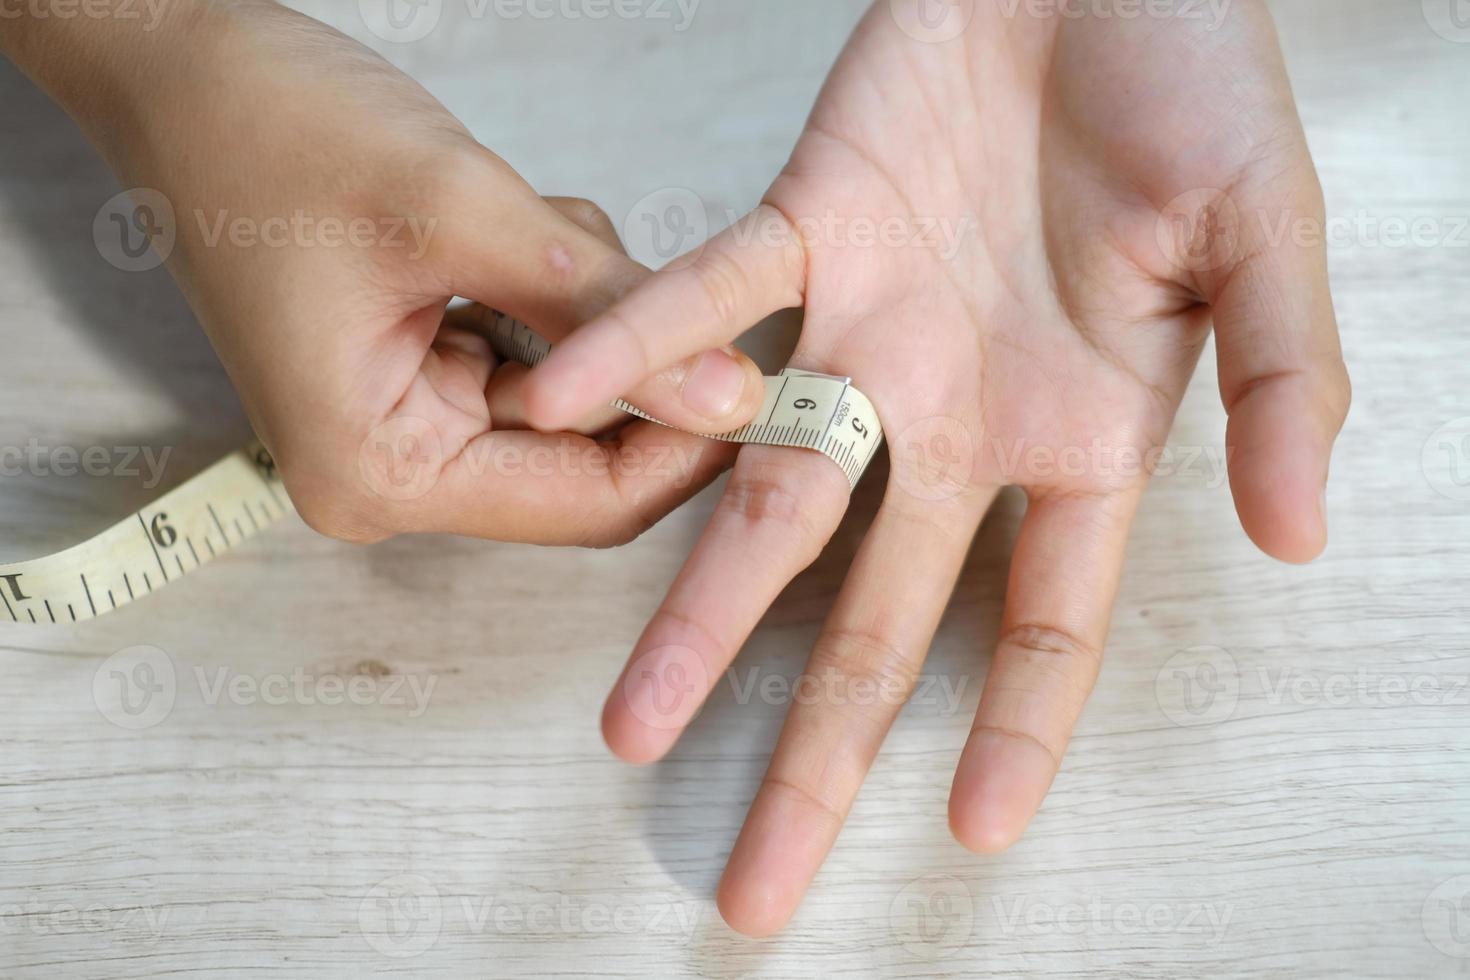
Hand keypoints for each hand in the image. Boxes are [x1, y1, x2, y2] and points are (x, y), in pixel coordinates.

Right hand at [3, 0, 765, 544]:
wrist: (178, 67)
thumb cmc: (266, 130)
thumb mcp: (459, 214)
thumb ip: (602, 312)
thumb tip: (725, 392)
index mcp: (378, 471)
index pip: (585, 503)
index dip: (687, 449)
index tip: (766, 383)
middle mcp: (387, 470)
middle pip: (582, 456)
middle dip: (630, 359)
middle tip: (671, 279)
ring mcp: (403, 420)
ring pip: (568, 393)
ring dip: (585, 306)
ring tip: (536, 226)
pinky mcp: (417, 368)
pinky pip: (533, 349)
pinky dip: (552, 287)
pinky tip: (510, 227)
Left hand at [522, 0, 1350, 933]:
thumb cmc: (1197, 86)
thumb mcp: (1268, 244)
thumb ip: (1280, 385)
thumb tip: (1300, 538)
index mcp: (1079, 435)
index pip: (1048, 621)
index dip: (1016, 729)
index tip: (963, 834)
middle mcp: (960, 413)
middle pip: (878, 611)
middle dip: (818, 746)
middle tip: (751, 881)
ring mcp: (872, 332)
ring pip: (770, 496)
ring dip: (698, 607)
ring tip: (631, 721)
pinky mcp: (806, 224)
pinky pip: (707, 300)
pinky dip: (636, 346)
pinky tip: (555, 406)